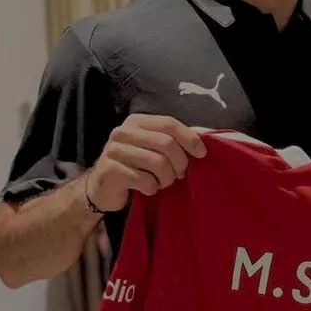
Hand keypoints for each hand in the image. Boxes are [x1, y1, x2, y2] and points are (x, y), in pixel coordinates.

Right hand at [86, 115, 207, 212]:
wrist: (103, 188)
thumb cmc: (135, 167)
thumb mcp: (153, 149)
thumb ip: (175, 140)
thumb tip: (207, 134)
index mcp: (137, 122)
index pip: (169, 124)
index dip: (189, 138)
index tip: (202, 154)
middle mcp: (123, 132)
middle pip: (166, 143)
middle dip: (180, 163)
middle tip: (179, 174)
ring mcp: (114, 150)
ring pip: (157, 163)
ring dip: (166, 178)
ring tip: (162, 182)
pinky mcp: (110, 171)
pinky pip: (144, 180)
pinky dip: (152, 188)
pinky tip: (147, 188)